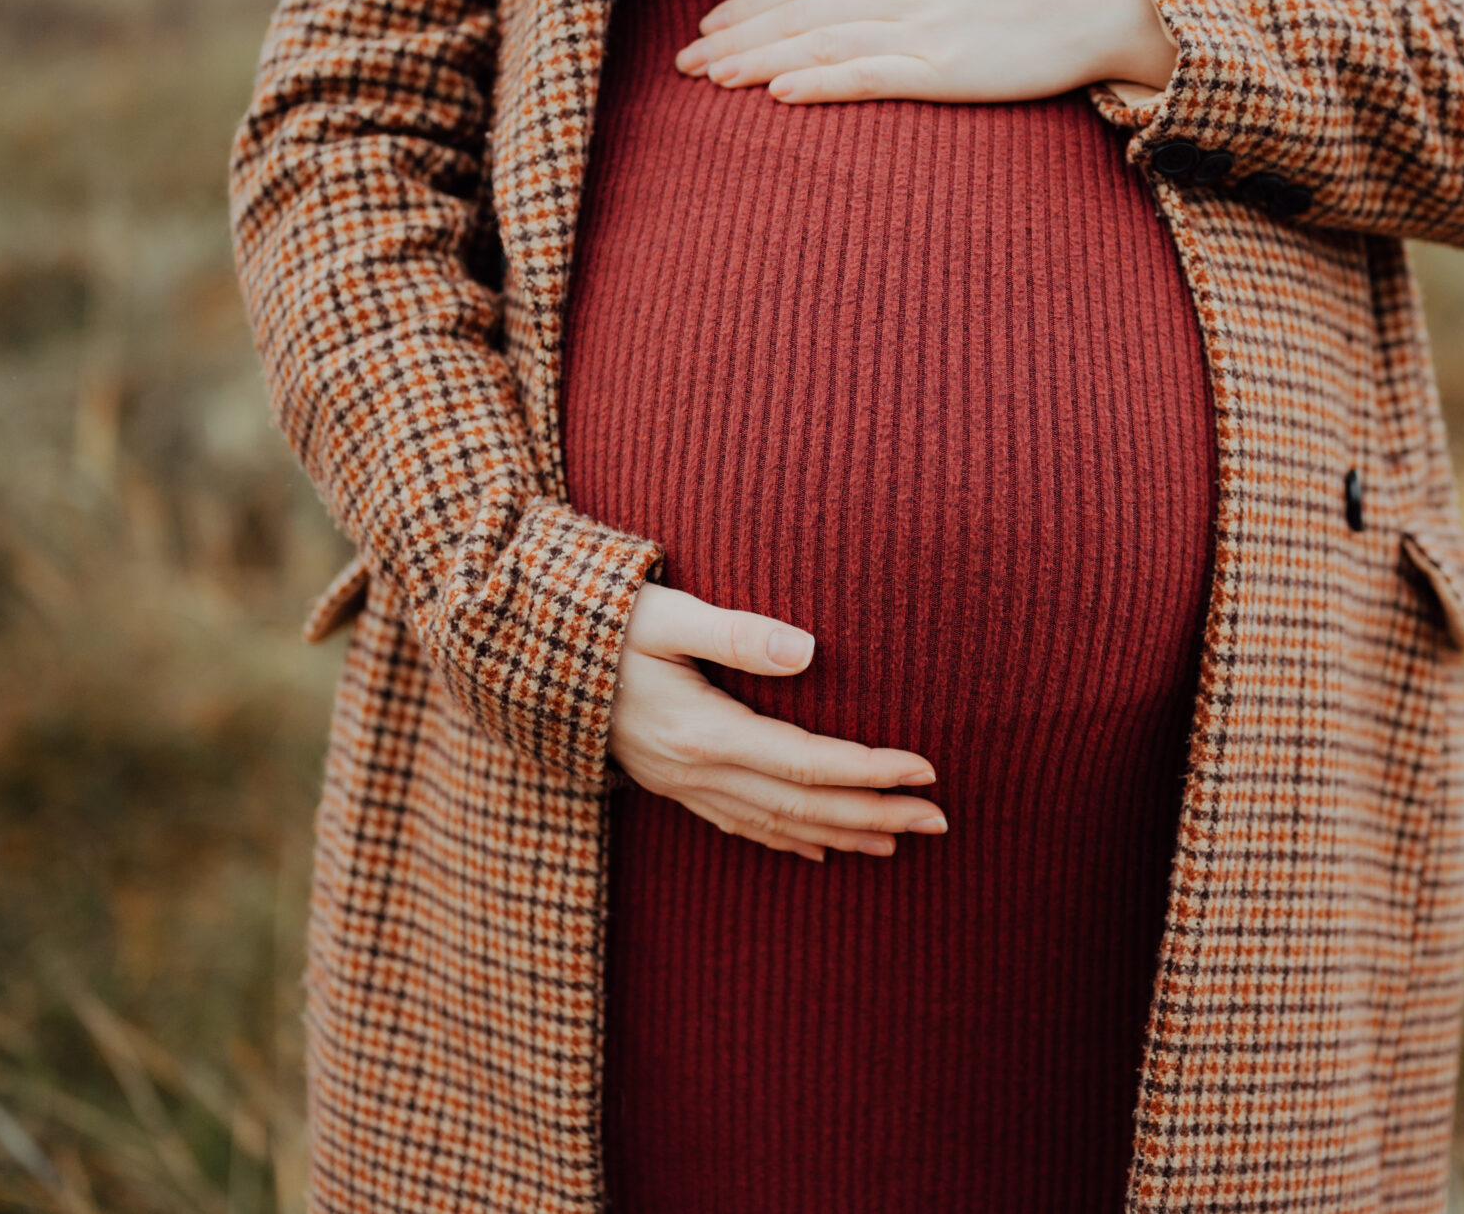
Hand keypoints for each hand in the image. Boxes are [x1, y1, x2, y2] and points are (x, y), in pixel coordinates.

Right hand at [609, 582, 947, 861]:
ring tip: (899, 843)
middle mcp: (696, 771)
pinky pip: (742, 826)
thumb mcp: (664, 614)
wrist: (524, 657)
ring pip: (777, 824)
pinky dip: (788, 840)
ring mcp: (682, 785)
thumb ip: (735, 632)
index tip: (925, 770)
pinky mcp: (672, 784)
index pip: (805, 762)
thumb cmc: (601, 621)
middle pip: (802, 805)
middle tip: (939, 821)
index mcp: (702, 731)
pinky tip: (819, 848)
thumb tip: (809, 651)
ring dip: (841, 835)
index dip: (869, 771)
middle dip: (874, 815)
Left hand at [675, 0, 1177, 104]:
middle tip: (684, 64)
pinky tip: (781, 93)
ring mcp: (925, 23)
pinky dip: (822, 81)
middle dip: (737, 37)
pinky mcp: (949, 66)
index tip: (708, 28)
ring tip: (714, 80)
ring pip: (823, 41)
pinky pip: (872, 75)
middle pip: (802, 10)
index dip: (752, 4)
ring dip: (761, 61)